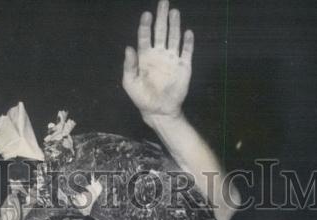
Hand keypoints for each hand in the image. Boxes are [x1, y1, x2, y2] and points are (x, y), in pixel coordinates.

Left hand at [123, 1, 192, 121]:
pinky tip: (187, 33)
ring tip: (174, 12)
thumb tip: (128, 47)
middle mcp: (159, 54)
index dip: (146, 25)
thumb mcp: (130, 83)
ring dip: (174, 25)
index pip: (145, 36)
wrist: (159, 111)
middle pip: (161, 31)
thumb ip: (129, 66)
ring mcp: (172, 59)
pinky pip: (187, 52)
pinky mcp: (183, 66)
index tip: (146, 15)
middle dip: (161, 17)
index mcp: (145, 56)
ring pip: (174, 37)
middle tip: (163, 2)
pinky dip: (188, 42)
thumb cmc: (142, 97)